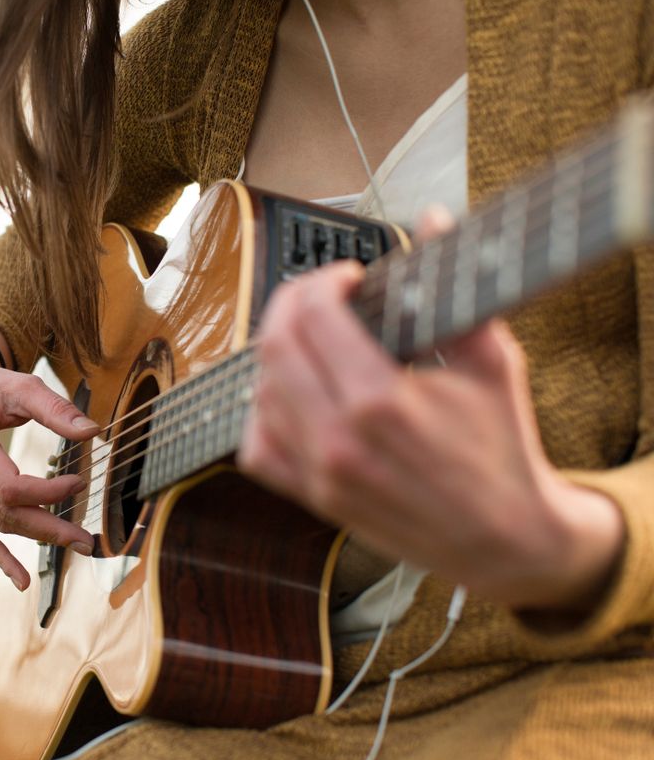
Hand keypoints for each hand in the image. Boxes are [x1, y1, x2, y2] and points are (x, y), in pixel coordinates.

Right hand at [0, 319, 98, 590]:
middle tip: (87, 539)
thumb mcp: (23, 386)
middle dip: (48, 527)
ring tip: (73, 545)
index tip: (78, 483)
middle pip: (4, 511)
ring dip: (34, 538)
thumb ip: (57, 410)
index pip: (9, 485)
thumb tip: (93, 432)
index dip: (46, 493)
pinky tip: (21, 579)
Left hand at [236, 208, 623, 612]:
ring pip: (259, 390)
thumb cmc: (501, 449)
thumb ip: (452, 291)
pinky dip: (262, 410)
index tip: (348, 276)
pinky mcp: (312, 498)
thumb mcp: (493, 363)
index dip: (323, 280)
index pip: (313, 316)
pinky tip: (292, 392)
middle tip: (322, 294)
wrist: (503, 539)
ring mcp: (319, 474)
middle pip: (274, 346)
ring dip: (277, 351)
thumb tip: (432, 219)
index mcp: (380, 402)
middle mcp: (337, 440)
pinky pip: (256, 445)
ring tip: (313, 336)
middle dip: (292, 303)